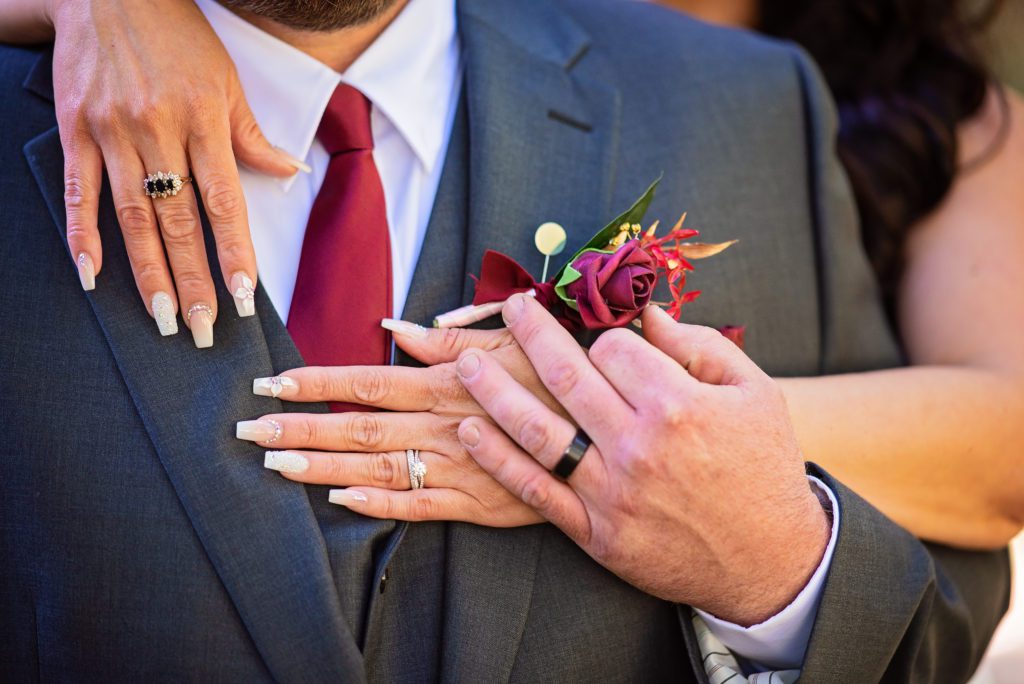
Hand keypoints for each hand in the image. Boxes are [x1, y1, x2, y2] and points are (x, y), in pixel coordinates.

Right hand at [49, 0, 301, 344]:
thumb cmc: (178, 35)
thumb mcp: (227, 79)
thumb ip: (252, 135)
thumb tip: (289, 171)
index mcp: (203, 120)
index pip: (224, 203)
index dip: (233, 253)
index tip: (241, 296)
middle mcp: (158, 130)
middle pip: (178, 221)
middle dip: (191, 280)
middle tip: (200, 328)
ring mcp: (112, 131)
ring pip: (132, 215)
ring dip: (146, 272)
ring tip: (161, 316)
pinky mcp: (75, 128)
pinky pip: (81, 190)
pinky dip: (83, 234)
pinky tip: (91, 274)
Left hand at [235, 324, 564, 525]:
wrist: (611, 434)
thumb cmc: (561, 377)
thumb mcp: (513, 341)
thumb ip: (450, 338)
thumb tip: (395, 328)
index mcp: (447, 382)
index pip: (367, 381)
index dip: (317, 383)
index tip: (272, 382)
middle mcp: (442, 424)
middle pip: (358, 426)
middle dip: (300, 428)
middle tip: (249, 432)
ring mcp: (457, 466)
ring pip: (377, 468)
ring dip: (323, 467)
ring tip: (276, 465)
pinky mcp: (477, 503)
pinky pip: (418, 506)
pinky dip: (378, 504)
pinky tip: (340, 502)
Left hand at [456, 296, 830, 625]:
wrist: (772, 561)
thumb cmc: (764, 468)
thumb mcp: (756, 393)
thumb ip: (701, 345)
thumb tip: (646, 313)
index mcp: (678, 404)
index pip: (612, 350)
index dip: (600, 335)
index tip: (597, 337)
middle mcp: (638, 445)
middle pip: (565, 376)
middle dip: (531, 333)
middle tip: (510, 306)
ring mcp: (612, 492)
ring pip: (537, 430)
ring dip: (494, 391)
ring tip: (468, 363)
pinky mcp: (596, 532)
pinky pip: (536, 490)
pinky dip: (498, 459)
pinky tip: (471, 431)